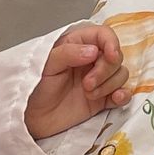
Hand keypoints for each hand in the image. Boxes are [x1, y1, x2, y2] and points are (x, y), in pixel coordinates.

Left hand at [24, 24, 130, 138]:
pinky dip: (123, 95)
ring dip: (109, 85)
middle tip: (87, 84)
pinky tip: (114, 99)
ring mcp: (98, 80)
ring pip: (121, 74)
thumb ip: (68, 54)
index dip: (111, 43)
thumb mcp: (46, 66)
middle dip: (105, 71)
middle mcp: (91, 60)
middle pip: (115, 57)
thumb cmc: (33, 87)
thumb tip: (93, 51)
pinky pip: (123, 93)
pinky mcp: (103, 99)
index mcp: (77, 45)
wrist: (30, 119)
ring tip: (88, 94)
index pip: (104, 35)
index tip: (110, 57)